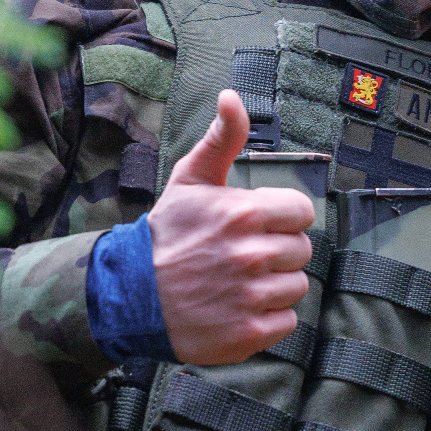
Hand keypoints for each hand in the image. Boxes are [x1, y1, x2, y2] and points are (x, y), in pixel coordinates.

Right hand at [147, 91, 314, 365]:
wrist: (129, 295)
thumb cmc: (167, 234)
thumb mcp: (191, 180)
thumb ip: (221, 138)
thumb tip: (231, 96)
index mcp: (242, 214)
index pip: (301, 212)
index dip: (281, 218)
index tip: (257, 225)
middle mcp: (250, 256)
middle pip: (301, 250)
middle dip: (277, 251)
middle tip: (242, 256)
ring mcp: (250, 297)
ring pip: (296, 286)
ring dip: (274, 286)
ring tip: (238, 283)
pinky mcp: (248, 334)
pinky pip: (287, 322)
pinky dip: (267, 318)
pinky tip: (237, 307)